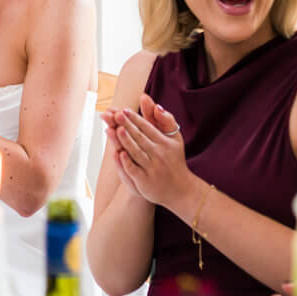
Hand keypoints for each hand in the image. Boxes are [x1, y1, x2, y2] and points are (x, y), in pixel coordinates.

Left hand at [105, 94, 192, 209]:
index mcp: (165, 142)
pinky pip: (135, 170)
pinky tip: (119, 154)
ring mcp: (152, 168)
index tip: (123, 110)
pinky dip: (127, 162)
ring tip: (116, 129)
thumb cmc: (174, 160)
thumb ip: (166, 121)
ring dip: (126, 141)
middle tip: (115, 115)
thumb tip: (157, 106)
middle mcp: (159, 154)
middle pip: (140, 138)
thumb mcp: (175, 139)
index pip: (147, 128)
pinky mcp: (146, 181)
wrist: (180, 190)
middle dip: (128, 126)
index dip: (135, 118)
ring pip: (136, 152)